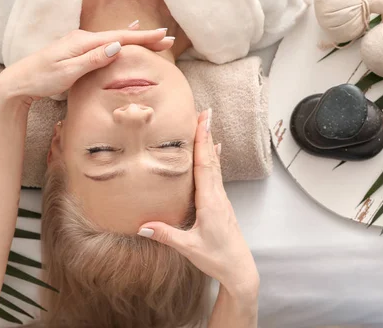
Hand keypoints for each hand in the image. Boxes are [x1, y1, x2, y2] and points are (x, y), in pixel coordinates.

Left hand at [0, 28, 172, 103]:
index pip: (119, 38)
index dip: (143, 37)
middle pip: (120, 37)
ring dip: (135, 39)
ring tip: (154, 37)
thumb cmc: (42, 78)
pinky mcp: (77, 53)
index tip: (163, 36)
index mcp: (83, 42)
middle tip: (167, 39)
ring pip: (114, 40)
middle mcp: (83, 39)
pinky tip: (123, 37)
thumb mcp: (68, 71)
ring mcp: (80, 45)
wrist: (19, 82)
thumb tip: (117, 46)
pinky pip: (104, 44)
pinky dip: (119, 40)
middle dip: (144, 38)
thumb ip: (93, 59)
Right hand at [138, 109, 258, 296]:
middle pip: (211, 159)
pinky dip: (212, 159)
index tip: (203, 121)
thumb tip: (142, 226)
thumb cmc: (217, 258)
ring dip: (209, 144)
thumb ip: (166, 235)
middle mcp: (218, 196)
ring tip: (206, 125)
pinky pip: (216, 175)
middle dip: (207, 135)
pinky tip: (213, 153)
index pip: (205, 165)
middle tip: (204, 112)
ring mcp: (221, 199)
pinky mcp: (221, 204)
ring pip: (215, 165)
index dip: (203, 141)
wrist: (240, 270)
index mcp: (210, 202)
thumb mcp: (189, 248)